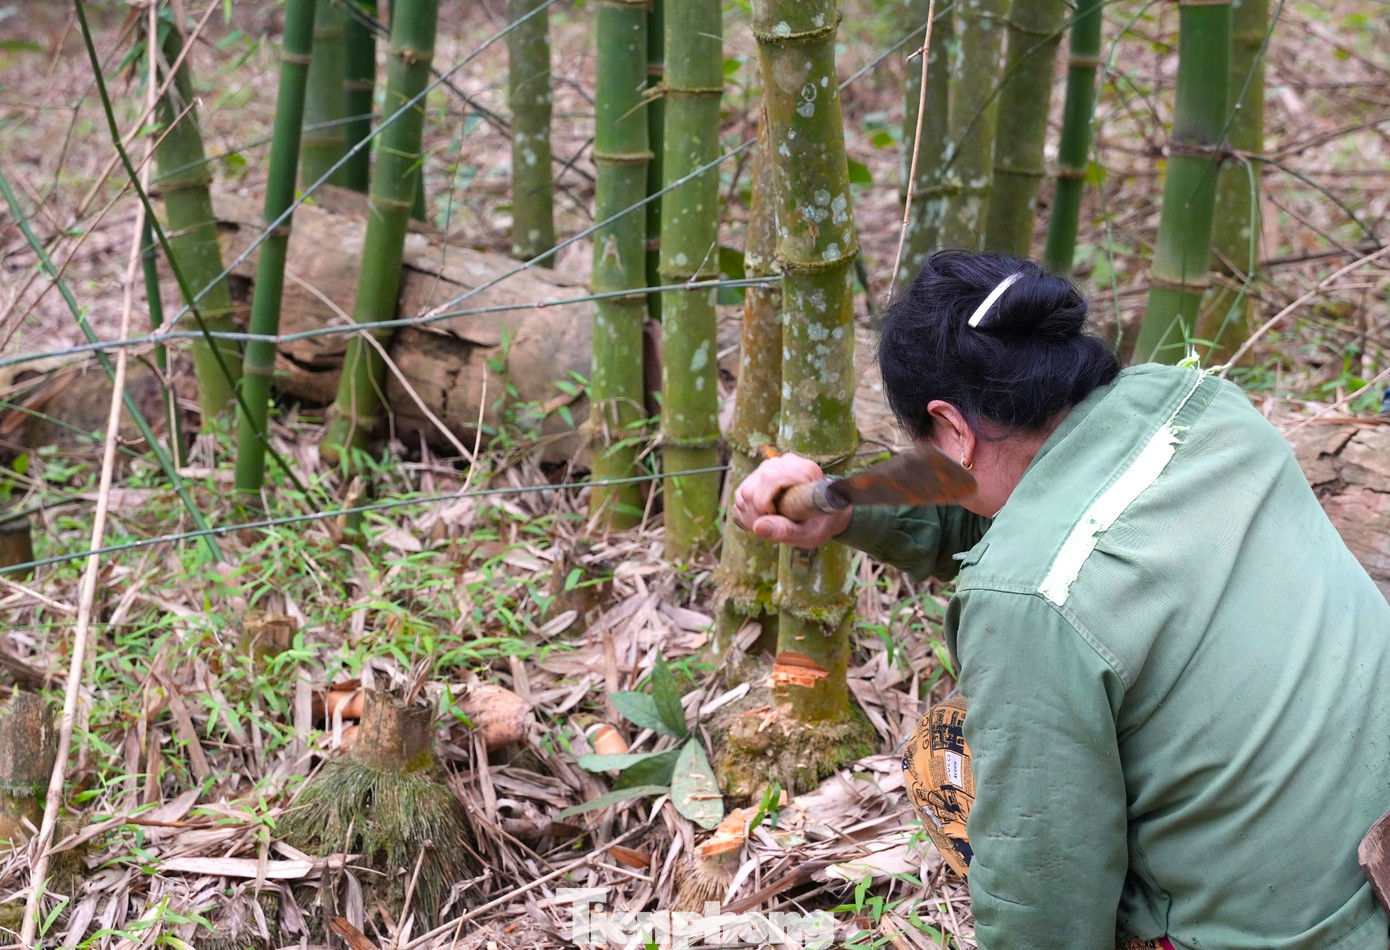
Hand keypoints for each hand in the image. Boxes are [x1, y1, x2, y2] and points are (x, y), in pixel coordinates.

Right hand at [732, 453, 852, 547]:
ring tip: (770, 523)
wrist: (824, 512)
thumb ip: (786, 531)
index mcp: (804, 471)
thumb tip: (758, 527)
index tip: (776, 518)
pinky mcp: (760, 474)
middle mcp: (785, 463)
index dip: (764, 504)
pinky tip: (763, 516)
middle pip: (752, 489)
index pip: (770, 479)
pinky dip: (747, 510)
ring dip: (750, 514)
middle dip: (755, 514)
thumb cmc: (820, 522)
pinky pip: (741, 493)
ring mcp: (771, 466)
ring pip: (744, 492)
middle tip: (771, 527)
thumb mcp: (808, 533)